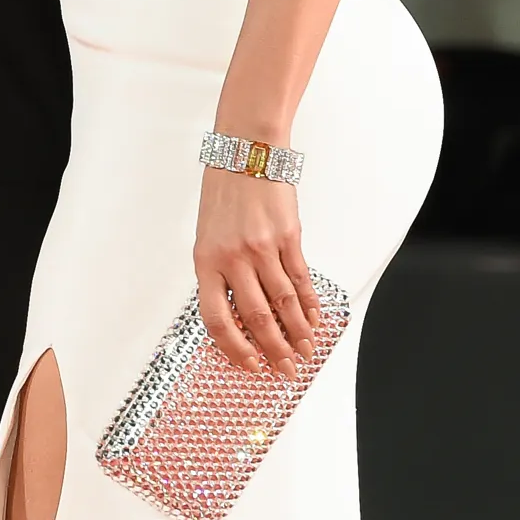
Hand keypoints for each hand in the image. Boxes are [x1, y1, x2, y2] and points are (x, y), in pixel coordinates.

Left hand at [194, 163, 315, 377]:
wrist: (246, 150)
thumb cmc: (224, 190)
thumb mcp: (208, 234)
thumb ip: (220, 272)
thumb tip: (239, 314)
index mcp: (205, 259)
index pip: (216, 318)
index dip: (233, 347)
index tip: (248, 364)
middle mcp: (233, 256)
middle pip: (255, 316)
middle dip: (273, 349)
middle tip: (285, 369)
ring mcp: (262, 247)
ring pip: (282, 302)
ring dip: (296, 332)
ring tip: (305, 350)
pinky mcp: (288, 236)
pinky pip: (300, 277)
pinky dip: (309, 302)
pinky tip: (313, 319)